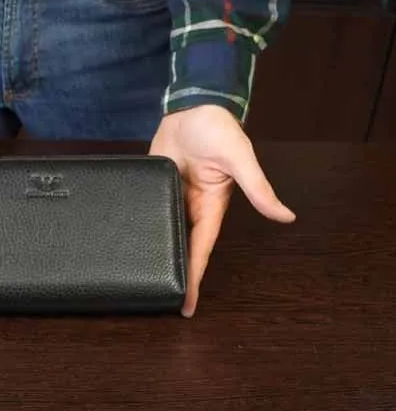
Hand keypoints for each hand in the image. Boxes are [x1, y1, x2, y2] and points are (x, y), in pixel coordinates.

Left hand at [149, 105, 295, 317]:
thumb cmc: (221, 130)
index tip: (186, 305)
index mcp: (211, 208)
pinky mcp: (155, 183)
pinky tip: (125, 236)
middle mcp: (190, 207)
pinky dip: (138, 222)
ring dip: (153, 248)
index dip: (193, 277)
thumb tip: (286, 216)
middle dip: (171, 271)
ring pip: (160, 230)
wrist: (193, 105)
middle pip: (179, 246)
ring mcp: (171, 196)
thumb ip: (258, 188)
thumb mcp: (240, 160)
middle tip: (156, 298)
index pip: (200, 250)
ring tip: (138, 274)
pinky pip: (146, 207)